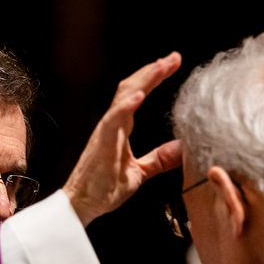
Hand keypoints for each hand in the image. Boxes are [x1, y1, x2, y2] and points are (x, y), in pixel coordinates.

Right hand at [63, 53, 182, 226]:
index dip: (154, 78)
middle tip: (173, 57)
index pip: (137, 94)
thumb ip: (160, 159)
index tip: (172, 64)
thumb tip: (182, 149)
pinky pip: (113, 119)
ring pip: (124, 96)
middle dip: (152, 71)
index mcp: (120, 128)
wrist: (82, 205)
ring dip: (144, 80)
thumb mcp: (140, 172)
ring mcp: (105, 131)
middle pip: (131, 88)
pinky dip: (126, 105)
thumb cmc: (104, 189)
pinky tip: (140, 95)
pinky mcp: (101, 143)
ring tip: (162, 66)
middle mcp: (111, 124)